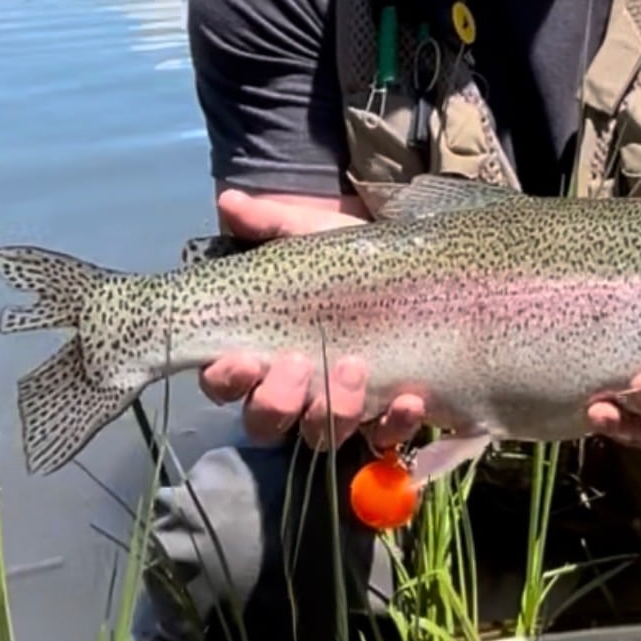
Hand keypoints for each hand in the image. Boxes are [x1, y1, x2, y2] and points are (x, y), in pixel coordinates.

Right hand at [198, 189, 429, 453]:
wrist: (416, 268)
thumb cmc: (350, 256)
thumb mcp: (315, 234)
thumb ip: (272, 223)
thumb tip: (228, 202)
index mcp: (260, 351)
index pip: (224, 382)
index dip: (226, 378)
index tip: (242, 358)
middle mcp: (293, 390)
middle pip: (265, 421)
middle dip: (277, 400)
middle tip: (299, 363)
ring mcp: (338, 410)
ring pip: (320, 435)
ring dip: (335, 410)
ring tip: (356, 368)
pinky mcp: (384, 419)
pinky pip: (384, 438)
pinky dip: (395, 424)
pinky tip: (409, 399)